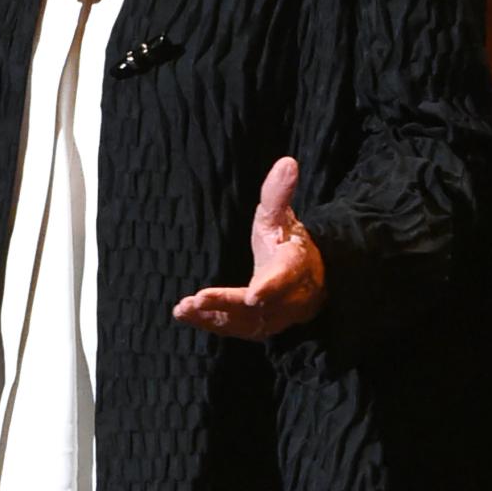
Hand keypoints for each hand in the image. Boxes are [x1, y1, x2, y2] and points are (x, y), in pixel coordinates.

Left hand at [172, 156, 325, 340]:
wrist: (307, 278)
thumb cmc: (287, 241)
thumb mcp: (282, 215)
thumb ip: (279, 193)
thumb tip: (287, 161)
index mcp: (295, 266)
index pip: (284, 277)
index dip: (271, 287)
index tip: (253, 295)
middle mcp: (287, 298)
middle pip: (259, 306)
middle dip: (229, 304)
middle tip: (199, 299)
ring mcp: (272, 317)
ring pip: (243, 322)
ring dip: (213, 316)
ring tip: (185, 308)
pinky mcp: (256, 327)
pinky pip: (232, 328)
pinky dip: (208, 323)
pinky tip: (184, 314)